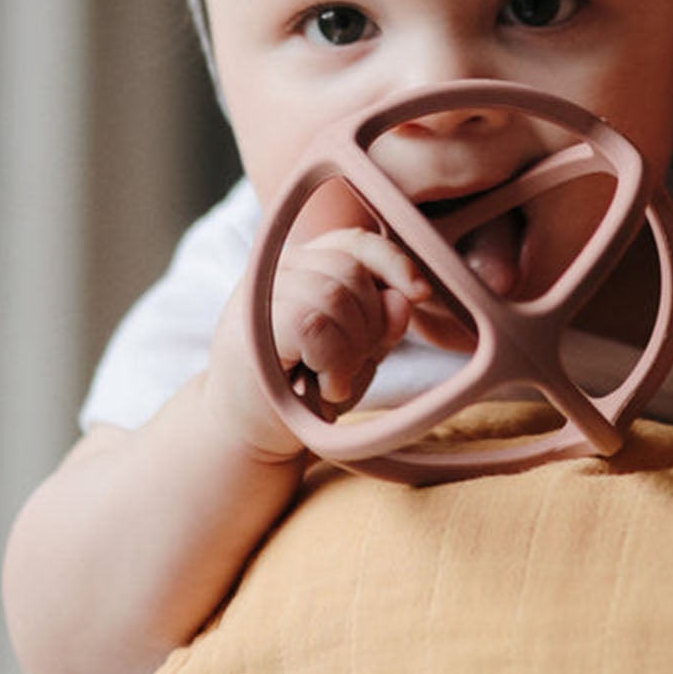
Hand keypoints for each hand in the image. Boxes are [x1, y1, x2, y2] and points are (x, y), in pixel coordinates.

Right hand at [206, 228, 431, 458]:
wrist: (252, 432)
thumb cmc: (306, 389)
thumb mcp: (357, 352)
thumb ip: (382, 323)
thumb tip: (406, 297)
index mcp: (306, 264)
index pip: (355, 242)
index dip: (393, 262)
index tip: (421, 293)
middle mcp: (278, 267)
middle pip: (351, 271)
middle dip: (370, 324)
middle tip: (352, 365)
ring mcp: (260, 292)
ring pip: (335, 296)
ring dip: (351, 350)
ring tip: (335, 379)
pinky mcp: (252, 324)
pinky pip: (314, 325)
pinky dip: (333, 362)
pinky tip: (326, 386)